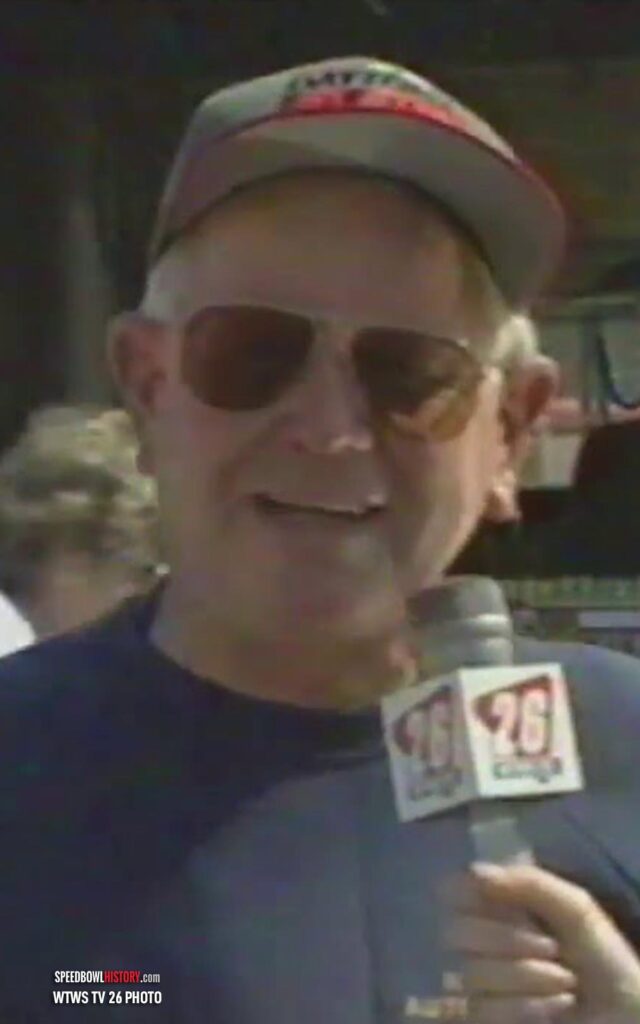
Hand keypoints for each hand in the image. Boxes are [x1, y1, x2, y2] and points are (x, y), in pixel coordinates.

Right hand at [443, 862, 639, 1021]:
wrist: (625, 1015)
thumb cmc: (604, 959)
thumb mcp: (575, 909)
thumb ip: (529, 883)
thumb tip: (474, 871)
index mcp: (500, 908)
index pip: (454, 892)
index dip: (467, 894)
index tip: (494, 896)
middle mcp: (482, 943)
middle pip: (455, 932)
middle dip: (508, 940)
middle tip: (552, 949)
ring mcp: (481, 987)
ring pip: (471, 975)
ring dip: (526, 978)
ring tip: (566, 984)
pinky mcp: (485, 1020)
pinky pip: (478, 1011)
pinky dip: (523, 1008)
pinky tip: (556, 1008)